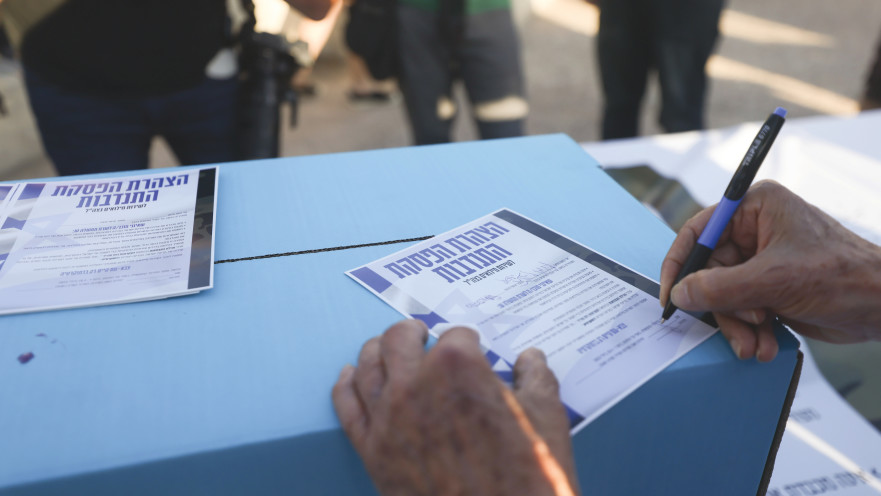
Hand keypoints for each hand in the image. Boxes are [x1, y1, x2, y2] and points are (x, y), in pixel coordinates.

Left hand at [332, 319, 579, 495]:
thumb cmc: (527, 480)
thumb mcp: (547, 420)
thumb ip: (537, 379)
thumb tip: (531, 360)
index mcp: (458, 368)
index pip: (456, 337)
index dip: (468, 342)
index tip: (473, 349)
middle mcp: (416, 384)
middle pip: (400, 338)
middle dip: (415, 333)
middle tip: (422, 336)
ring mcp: (388, 417)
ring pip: (368, 364)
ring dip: (378, 349)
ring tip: (384, 346)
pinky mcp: (371, 450)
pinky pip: (347, 405)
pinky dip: (346, 384)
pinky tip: (349, 375)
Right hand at [660, 180, 880, 361]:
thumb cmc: (844, 276)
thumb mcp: (773, 280)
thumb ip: (720, 288)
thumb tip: (680, 294)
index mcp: (754, 208)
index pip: (699, 232)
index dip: (681, 265)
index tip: (671, 295)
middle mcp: (755, 230)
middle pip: (710, 271)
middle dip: (722, 307)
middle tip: (739, 328)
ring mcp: (761, 261)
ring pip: (724, 296)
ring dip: (737, 325)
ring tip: (755, 345)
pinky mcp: (769, 287)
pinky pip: (740, 309)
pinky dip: (749, 330)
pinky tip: (765, 344)